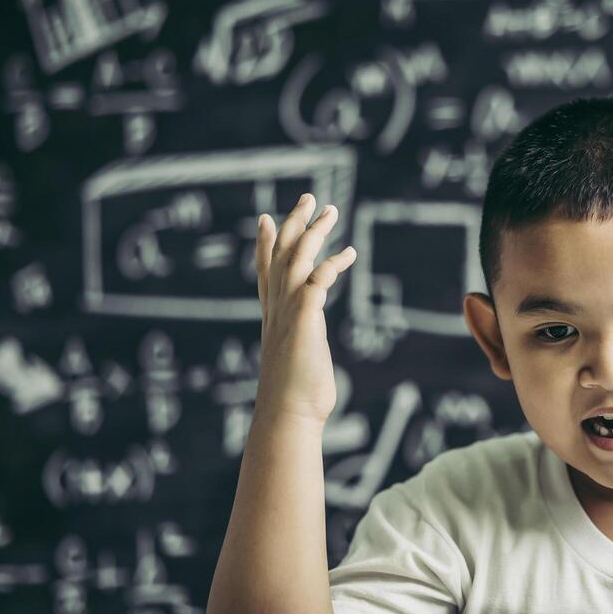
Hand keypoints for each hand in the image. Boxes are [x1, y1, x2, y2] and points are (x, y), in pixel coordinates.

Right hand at [253, 193, 356, 423]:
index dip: (264, 244)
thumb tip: (305, 354)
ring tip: (332, 211)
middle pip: (281, 255)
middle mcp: (277, 310)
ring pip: (297, 260)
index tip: (265, 218)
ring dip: (315, 232)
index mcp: (274, 317)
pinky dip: (331, 265)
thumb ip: (300, 348)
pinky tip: (348, 253)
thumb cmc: (296, 397)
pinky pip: (316, 281)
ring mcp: (289, 313)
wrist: (288, 415)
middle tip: (310, 198)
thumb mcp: (295, 363)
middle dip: (294, 224)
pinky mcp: (304, 320)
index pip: (266, 272)